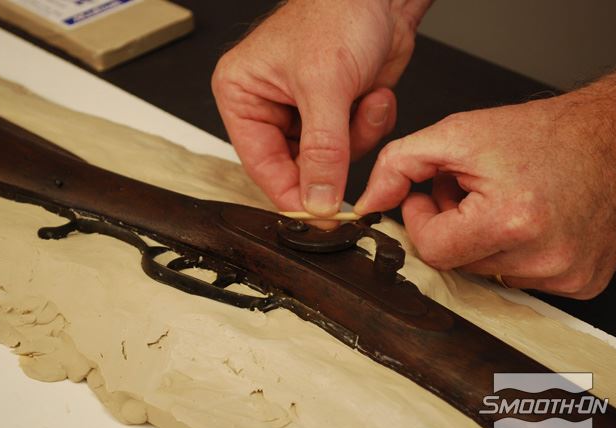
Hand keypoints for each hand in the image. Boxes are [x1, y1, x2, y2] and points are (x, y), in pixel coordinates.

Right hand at [212, 0, 431, 215]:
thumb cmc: (339, 11)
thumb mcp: (325, 85)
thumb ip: (322, 150)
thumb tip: (317, 200)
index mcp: (243, 95)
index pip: (261, 164)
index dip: (291, 195)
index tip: (319, 219)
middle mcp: (269, 107)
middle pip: (296, 168)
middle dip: (331, 160)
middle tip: (349, 150)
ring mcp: (305, 113)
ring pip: (329, 162)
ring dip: (355, 137)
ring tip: (362, 100)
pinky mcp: (336, 114)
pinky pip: (353, 146)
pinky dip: (370, 125)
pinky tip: (372, 95)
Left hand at [355, 80, 615, 298]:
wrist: (610, 138)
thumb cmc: (542, 134)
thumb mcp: (457, 135)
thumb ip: (399, 164)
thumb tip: (368, 202)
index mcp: (510, 220)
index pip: (432, 249)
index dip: (422, 219)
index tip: (431, 197)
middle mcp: (543, 256)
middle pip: (457, 263)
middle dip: (452, 226)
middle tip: (471, 191)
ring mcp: (565, 274)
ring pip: (485, 273)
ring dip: (480, 240)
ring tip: (501, 201)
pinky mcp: (581, 282)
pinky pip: (519, 278)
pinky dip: (513, 253)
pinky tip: (528, 221)